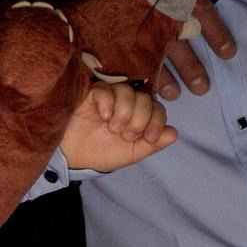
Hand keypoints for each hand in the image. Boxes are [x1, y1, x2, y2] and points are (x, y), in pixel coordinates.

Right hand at [11, 0, 235, 98]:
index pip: (203, 14)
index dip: (218, 35)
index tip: (228, 53)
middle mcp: (150, 2)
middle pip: (176, 43)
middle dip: (191, 68)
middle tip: (202, 88)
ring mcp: (121, 15)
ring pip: (146, 56)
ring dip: (161, 77)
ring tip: (172, 95)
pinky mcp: (96, 22)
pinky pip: (116, 55)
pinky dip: (127, 73)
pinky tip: (134, 85)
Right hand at [59, 82, 177, 172]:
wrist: (73, 157)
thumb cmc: (102, 153)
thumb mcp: (131, 153)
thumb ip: (152, 144)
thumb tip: (174, 133)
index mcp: (138, 116)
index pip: (157, 108)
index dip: (157, 122)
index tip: (149, 138)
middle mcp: (126, 103)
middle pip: (144, 99)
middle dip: (139, 120)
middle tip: (124, 135)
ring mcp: (109, 96)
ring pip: (127, 91)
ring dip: (124, 112)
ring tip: (112, 128)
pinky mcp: (91, 93)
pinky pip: (105, 89)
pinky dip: (108, 102)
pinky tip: (103, 116)